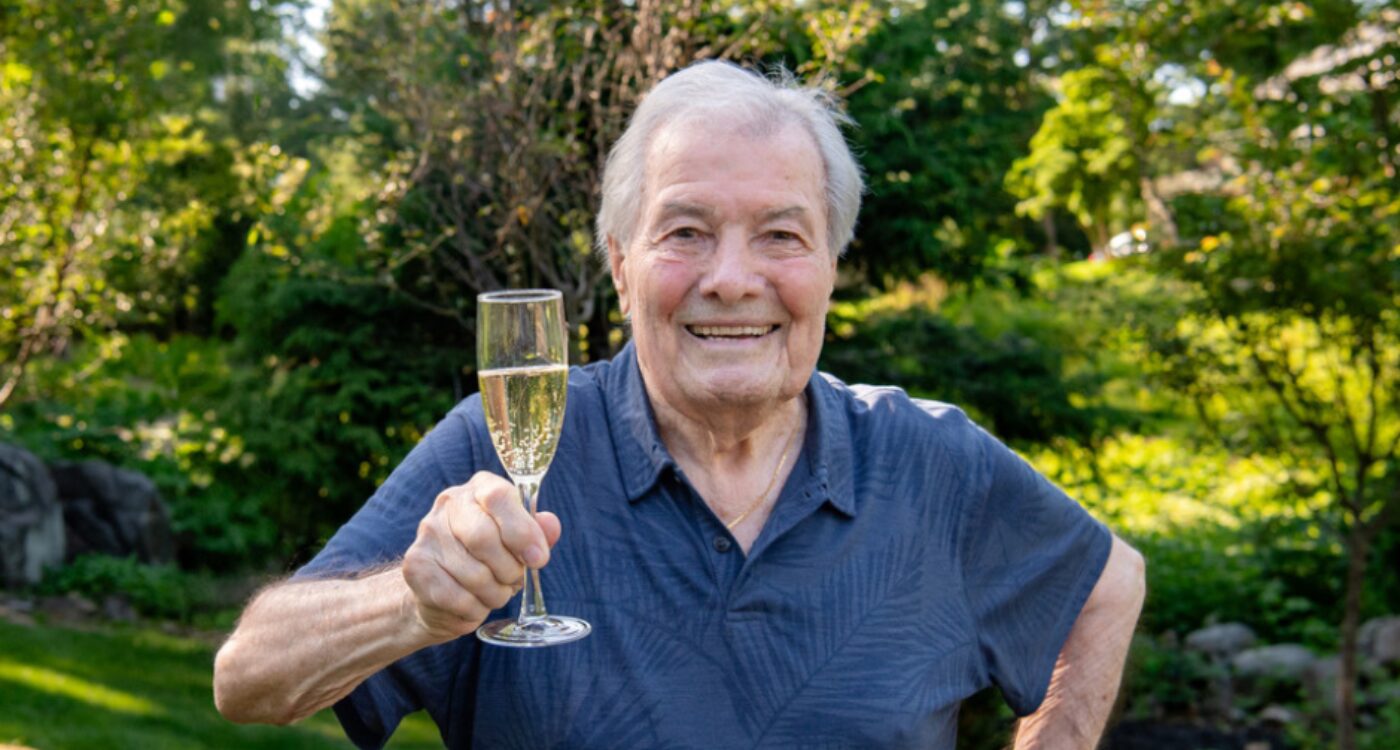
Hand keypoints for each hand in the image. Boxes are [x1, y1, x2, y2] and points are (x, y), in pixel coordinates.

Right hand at [401, 471, 561, 642]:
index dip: (522, 531)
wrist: (439, 591)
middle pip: (484, 538)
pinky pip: (459, 598)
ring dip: (495, 594)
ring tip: (493, 591)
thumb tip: (551, 525)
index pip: (498, 497)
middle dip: (509, 569)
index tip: (538, 559)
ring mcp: (427, 535)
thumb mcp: (519, 543)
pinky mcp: (415, 567)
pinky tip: (473, 603)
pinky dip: (475, 609)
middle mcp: (448, 505)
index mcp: (479, 489)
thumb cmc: (489, 561)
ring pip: (474, 574)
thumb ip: (536, 533)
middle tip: (514, 580)